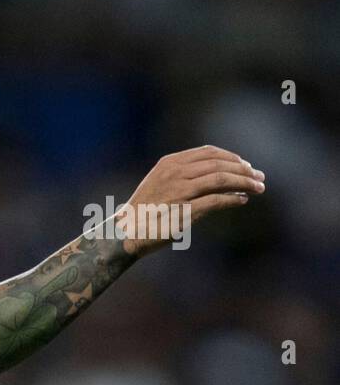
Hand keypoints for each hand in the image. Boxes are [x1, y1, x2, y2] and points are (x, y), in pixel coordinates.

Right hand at [113, 145, 265, 254]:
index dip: (231, 157)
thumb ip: (182, 174)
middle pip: (220, 164)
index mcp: (170, 163)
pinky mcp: (185, 210)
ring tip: (258, 187)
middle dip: (244, 170)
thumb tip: (215, 174)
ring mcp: (180, 191)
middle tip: (259, 177)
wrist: (125, 232)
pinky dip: (233, 199)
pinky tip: (242, 200)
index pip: (209, 152)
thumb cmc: (142, 210)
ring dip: (245, 182)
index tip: (245, 165)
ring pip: (222, 179)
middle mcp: (176, 173)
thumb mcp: (158, 182)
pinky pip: (217, 200)